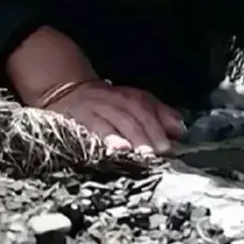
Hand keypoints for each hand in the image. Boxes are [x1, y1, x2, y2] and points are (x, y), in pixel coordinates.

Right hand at [6, 26, 181, 153]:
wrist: (63, 90)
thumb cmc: (106, 105)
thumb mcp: (133, 104)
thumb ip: (159, 115)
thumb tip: (180, 130)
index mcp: (130, 96)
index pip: (146, 107)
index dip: (158, 124)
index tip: (168, 144)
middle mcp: (113, 99)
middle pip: (133, 114)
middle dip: (147, 133)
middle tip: (157, 152)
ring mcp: (94, 107)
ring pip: (116, 119)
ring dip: (130, 136)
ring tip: (141, 152)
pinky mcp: (76, 116)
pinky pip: (93, 126)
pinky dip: (107, 136)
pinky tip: (117, 148)